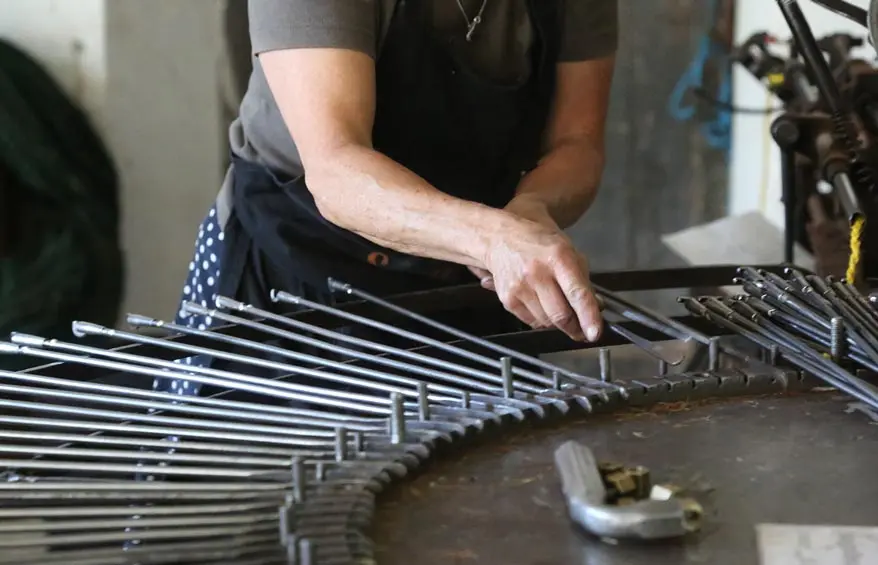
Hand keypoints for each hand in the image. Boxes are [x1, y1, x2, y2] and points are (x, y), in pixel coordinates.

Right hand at [479, 217, 602, 341]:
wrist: (500, 237)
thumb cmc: (537, 242)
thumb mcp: (568, 250)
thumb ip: (583, 279)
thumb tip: (595, 307)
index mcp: (557, 257)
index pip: (577, 293)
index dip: (588, 317)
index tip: (595, 334)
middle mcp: (536, 273)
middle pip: (560, 315)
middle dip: (576, 328)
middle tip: (583, 330)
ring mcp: (519, 288)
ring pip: (547, 322)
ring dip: (558, 323)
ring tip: (558, 307)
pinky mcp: (508, 299)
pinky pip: (532, 322)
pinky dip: (542, 320)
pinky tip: (542, 304)